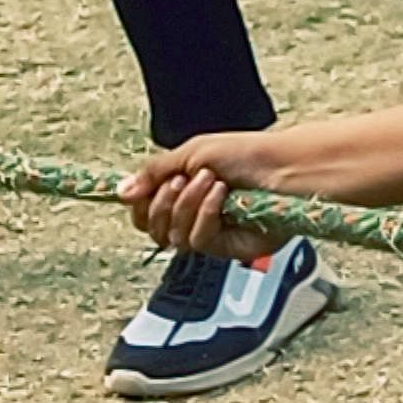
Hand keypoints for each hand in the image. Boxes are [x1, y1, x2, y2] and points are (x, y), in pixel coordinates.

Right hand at [124, 132, 284, 258]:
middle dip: (163, 202)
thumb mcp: (191, 153)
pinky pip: (199, 241)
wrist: (281, 166)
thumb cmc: (246, 155)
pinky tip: (220, 197)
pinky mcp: (228, 248)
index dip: (140, 204)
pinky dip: (205, 215)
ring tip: (209, 181)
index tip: (145, 188)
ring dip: (187, 205)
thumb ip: (153, 173)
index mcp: (182, 193)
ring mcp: (210, 234)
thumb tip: (121, 192)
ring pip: (173, 238)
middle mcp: (193, 216)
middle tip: (182, 180)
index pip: (144, 213)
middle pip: (152, 229)